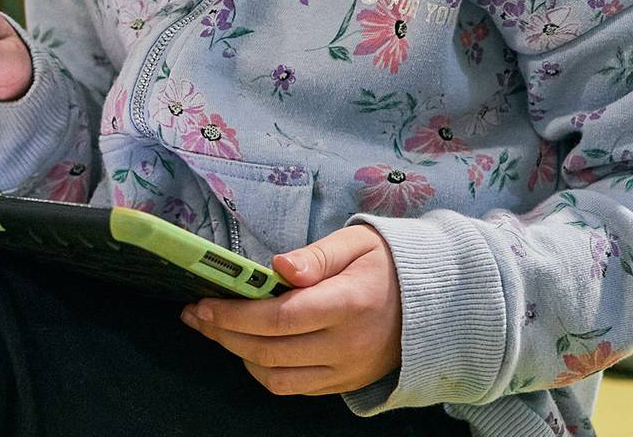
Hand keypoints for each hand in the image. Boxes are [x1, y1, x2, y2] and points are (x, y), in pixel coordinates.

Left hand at [183, 225, 403, 395]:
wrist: (435, 304)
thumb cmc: (388, 265)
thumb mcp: (358, 243)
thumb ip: (316, 255)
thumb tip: (278, 268)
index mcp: (350, 304)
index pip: (281, 318)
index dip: (235, 315)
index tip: (205, 304)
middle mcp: (348, 345)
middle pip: (270, 351)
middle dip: (224, 334)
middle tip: (197, 315)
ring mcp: (346, 371)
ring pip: (276, 377)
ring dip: (238, 355)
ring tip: (216, 330)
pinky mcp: (344, 384)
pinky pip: (293, 388)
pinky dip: (264, 371)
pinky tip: (248, 346)